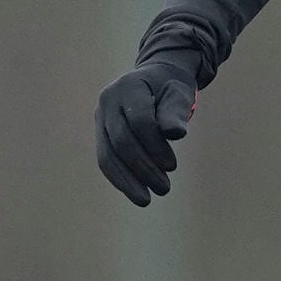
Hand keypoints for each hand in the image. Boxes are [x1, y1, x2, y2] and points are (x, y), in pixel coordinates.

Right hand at [97, 57, 199, 205]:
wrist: (155, 80)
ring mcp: (100, 117)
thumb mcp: (180, 94)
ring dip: (127, 180)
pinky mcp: (100, 133)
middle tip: (164, 189)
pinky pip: (105, 159)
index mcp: (128, 86)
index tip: (172, 167)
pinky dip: (119, 178)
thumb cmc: (171, 88)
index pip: (140, 122)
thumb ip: (176, 112)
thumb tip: (175, 133)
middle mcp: (108, 101)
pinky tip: (135, 193)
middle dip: (143, 168)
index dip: (155, 146)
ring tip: (146, 200)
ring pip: (108, 155)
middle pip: (121, 141)